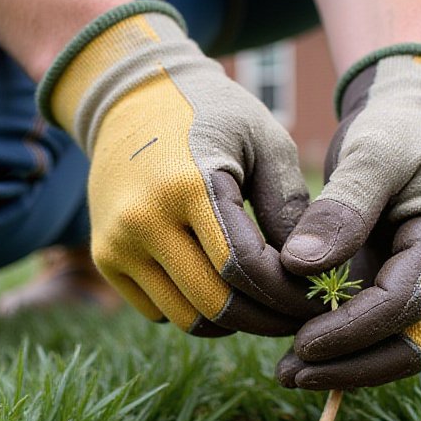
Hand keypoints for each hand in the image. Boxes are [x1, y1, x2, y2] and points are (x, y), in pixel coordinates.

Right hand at [40, 2, 319, 336]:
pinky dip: (195, 310)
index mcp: (188, 185)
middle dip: (265, 318)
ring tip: (265, 304)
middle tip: (297, 314)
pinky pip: (158, 311)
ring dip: (232, 322)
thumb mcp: (265, 140)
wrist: (133, 97)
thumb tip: (305, 271)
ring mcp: (117, 242)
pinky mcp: (105, 257)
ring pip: (186, 317)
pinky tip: (222, 288)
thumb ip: (289, 205)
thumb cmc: (214, 115)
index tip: (315, 294)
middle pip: (214, 303)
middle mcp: (143, 219)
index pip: (242, 266)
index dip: (285, 291)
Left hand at [277, 47, 420, 387]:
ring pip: (409, 352)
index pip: (405, 305)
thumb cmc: (394, 131)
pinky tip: (308, 356)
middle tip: (287, 372)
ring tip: (289, 371)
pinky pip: (399, 338)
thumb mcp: (369, 154)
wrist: (419, 123)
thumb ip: (340, 208)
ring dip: (351, 369)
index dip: (351, 331)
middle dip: (351, 367)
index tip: (299, 342)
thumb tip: (300, 264)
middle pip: (414, 345)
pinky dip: (357, 352)